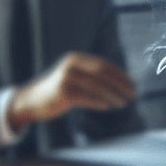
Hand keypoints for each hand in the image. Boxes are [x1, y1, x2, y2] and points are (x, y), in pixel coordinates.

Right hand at [7, 51, 136, 129]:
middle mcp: (70, 65)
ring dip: (113, 95)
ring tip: (122, 103)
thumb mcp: (74, 76)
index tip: (132, 84)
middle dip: (120, 84)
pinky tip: (107, 106)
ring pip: (96, 86)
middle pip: (102, 73)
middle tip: (132, 94)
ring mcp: (65, 78)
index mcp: (76, 58)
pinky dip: (98, 102)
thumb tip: (121, 82)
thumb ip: (92, 75)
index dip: (120, 74)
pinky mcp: (62, 92)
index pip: (104, 64)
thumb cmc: (59, 89)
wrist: (32, 100)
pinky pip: (86, 97)